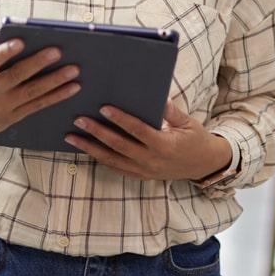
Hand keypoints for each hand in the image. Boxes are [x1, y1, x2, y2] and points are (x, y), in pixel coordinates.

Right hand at [0, 38, 81, 163]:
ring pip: (32, 92)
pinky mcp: (14, 117)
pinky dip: (57, 96)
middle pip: (16, 77)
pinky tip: (72, 87)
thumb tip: (25, 45)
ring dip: (55, 81)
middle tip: (57, 51)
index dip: (4, 53)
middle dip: (38, 63)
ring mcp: (2, 108)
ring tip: (74, 69)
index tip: (20, 41)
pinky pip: (39, 105)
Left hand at [65, 100, 230, 181]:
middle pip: (119, 146)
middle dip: (97, 132)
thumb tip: (162, 98)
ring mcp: (145, 171)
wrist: (203, 165)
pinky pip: (116, 168)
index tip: (104, 108)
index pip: (138, 131)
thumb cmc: (195, 139)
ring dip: (90, 148)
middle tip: (78, 120)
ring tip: (71, 136)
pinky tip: (85, 148)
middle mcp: (152, 161)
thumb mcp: (189, 123)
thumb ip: (173, 113)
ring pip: (112, 160)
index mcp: (165, 146)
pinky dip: (99, 158)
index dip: (121, 120)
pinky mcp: (140, 176)